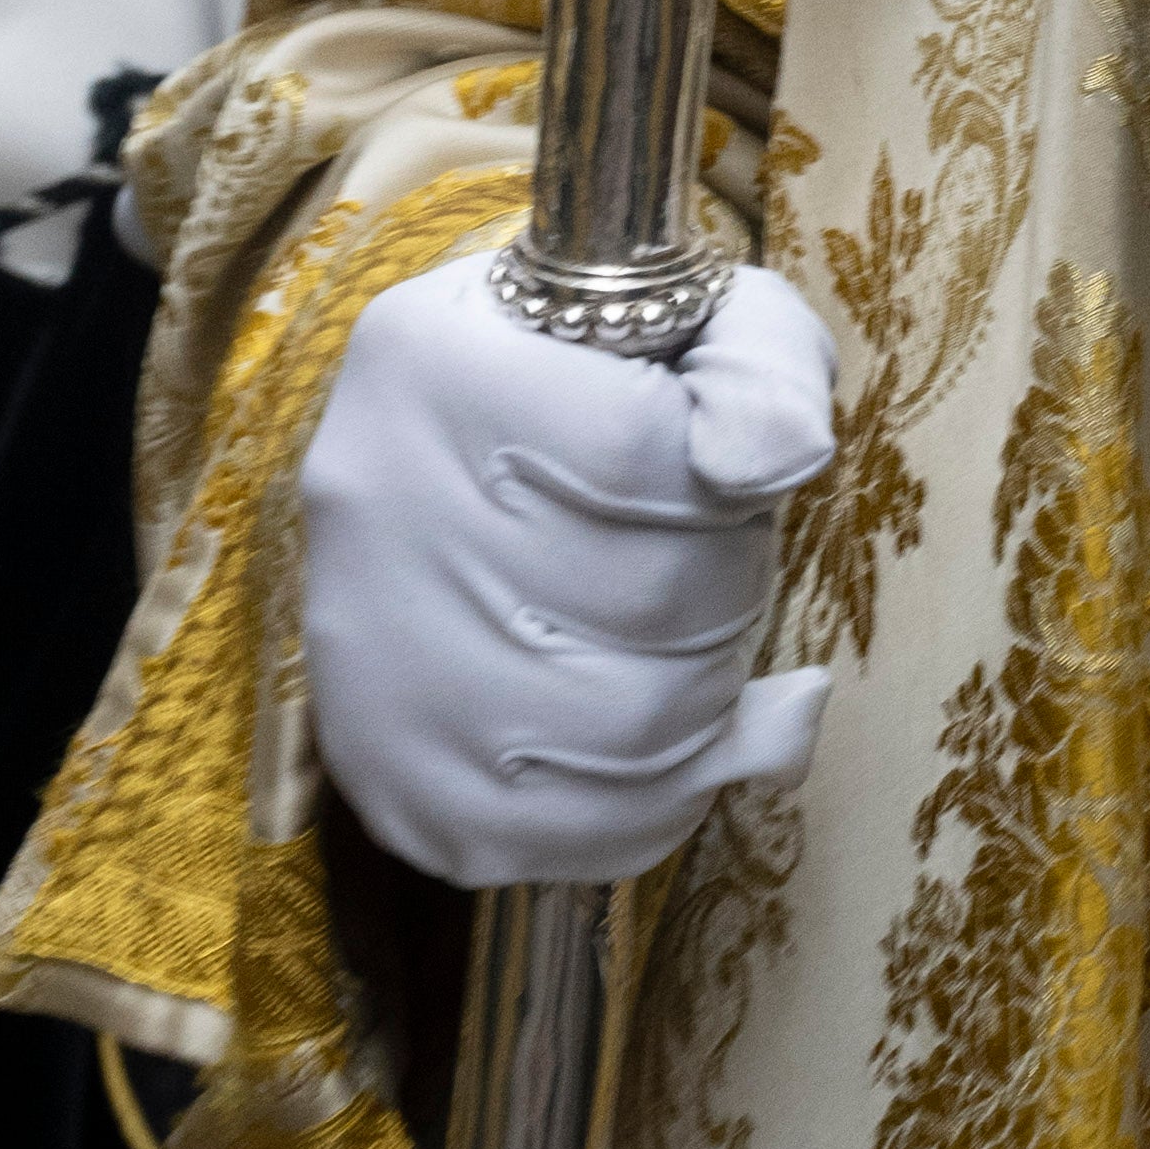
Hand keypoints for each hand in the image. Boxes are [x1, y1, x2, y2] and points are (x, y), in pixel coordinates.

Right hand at [296, 245, 835, 892]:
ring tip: (710, 646)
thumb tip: (777, 460)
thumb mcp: (680, 313)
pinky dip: (668, 801)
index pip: (649, 454)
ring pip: (629, 733)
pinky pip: (572, 835)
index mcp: (442, 365)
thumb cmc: (587, 380)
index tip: (739, 476)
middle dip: (736, 587)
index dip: (735, 481)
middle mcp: (381, 508)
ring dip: (716, 697)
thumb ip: (758, 360)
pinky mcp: (390, 780)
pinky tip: (690, 740)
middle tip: (725, 560)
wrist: (441, 461)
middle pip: (652, 600)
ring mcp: (372, 661)